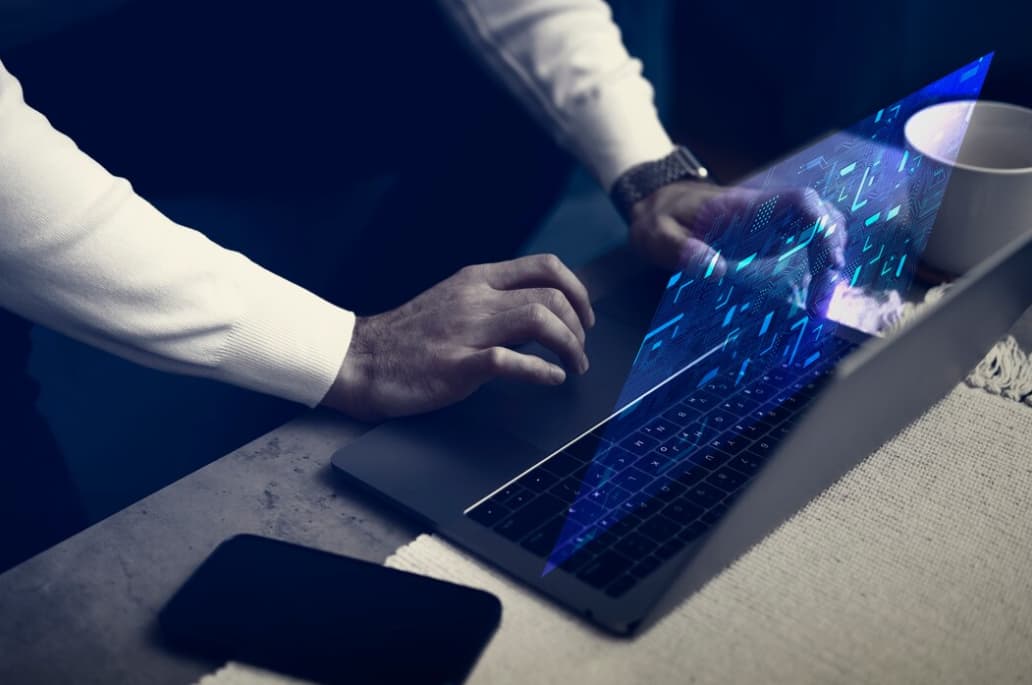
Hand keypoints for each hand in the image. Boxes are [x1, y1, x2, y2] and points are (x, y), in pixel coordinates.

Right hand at [322, 254, 595, 420]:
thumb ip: (491, 299)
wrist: (359, 360)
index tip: (585, 317)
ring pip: (538, 319)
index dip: (577, 289)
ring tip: (575, 366)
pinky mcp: (457, 365)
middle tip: (581, 350)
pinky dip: (541, 371)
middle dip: (579, 325)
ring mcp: (466, 330)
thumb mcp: (452, 300)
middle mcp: (475, 298)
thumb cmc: (408, 337)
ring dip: (569, 345)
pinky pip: (510, 361)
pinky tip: (552, 379)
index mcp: (477, 279)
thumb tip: (538, 311)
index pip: (545, 266)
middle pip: (550, 295)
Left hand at [628, 181, 846, 316]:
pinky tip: (810, 292)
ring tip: (818, 300)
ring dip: (828, 259)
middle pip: (821, 215)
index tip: (829, 262)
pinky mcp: (767, 237)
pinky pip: (803, 242)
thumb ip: (681, 250)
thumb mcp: (658, 234)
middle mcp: (766, 211)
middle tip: (821, 298)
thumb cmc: (659, 218)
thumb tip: (716, 270)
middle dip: (832, 252)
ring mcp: (769, 223)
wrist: (657, 205)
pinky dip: (815, 263)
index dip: (822, 226)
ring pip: (818, 228)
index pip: (800, 202)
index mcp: (745, 207)